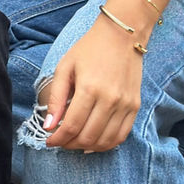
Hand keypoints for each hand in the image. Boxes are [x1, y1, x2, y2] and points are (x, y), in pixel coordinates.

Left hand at [42, 15, 145, 151]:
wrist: (122, 36)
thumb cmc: (89, 49)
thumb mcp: (65, 68)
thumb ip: (56, 98)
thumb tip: (48, 126)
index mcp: (89, 89)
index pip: (72, 126)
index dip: (58, 139)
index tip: (49, 141)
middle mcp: (110, 99)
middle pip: (88, 137)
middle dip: (70, 144)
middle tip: (61, 141)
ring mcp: (125, 104)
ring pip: (105, 141)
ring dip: (87, 147)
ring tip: (75, 142)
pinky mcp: (135, 106)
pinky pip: (121, 135)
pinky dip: (106, 144)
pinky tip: (94, 141)